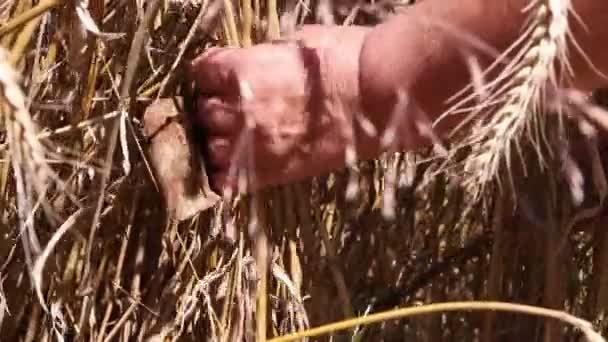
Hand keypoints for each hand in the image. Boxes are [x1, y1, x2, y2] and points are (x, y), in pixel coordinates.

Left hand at [191, 25, 371, 193]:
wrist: (377, 97)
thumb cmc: (345, 60)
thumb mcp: (298, 41)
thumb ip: (265, 55)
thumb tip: (258, 61)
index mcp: (240, 71)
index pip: (202, 73)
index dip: (211, 74)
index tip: (219, 77)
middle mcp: (237, 110)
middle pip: (203, 112)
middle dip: (215, 107)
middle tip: (234, 106)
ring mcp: (253, 145)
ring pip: (211, 148)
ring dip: (220, 141)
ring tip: (238, 137)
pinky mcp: (271, 173)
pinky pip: (230, 183)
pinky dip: (228, 177)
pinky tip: (237, 168)